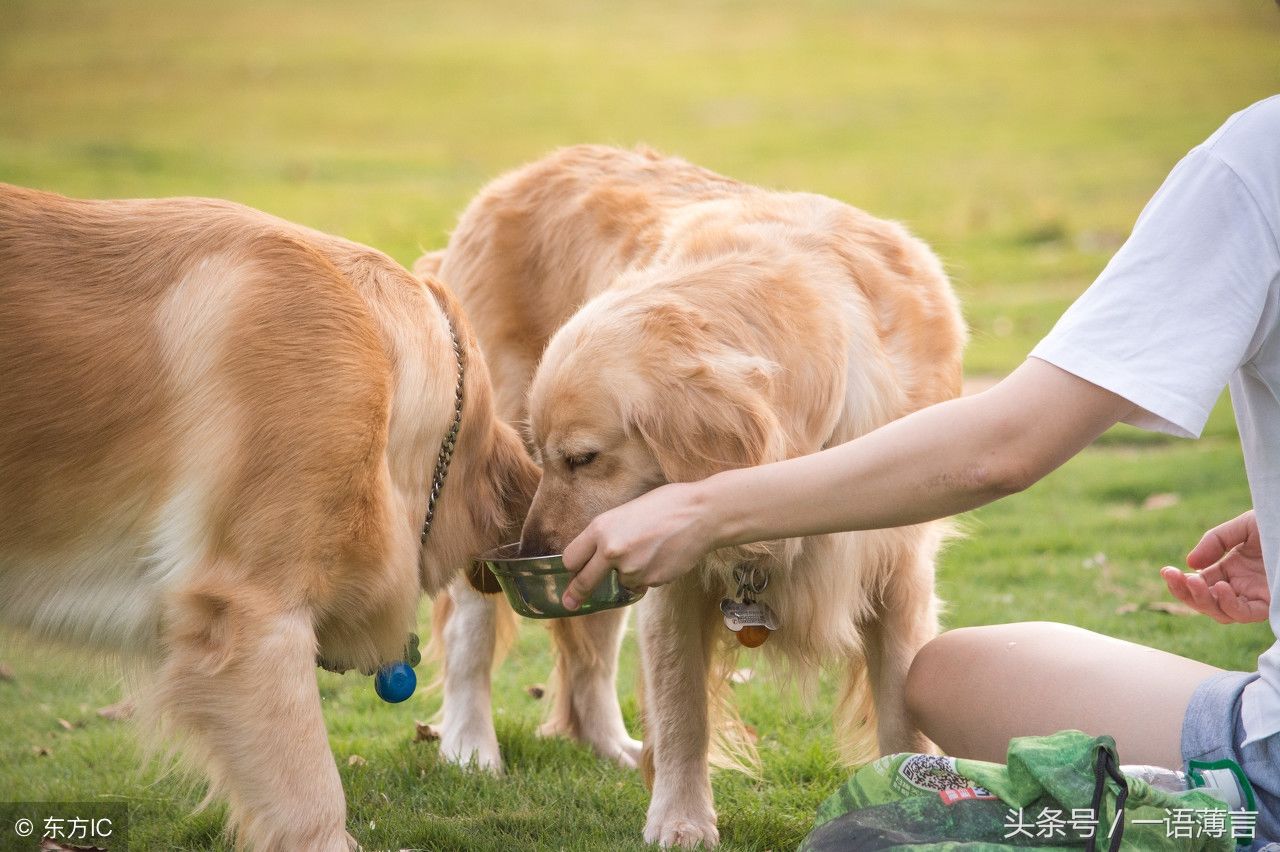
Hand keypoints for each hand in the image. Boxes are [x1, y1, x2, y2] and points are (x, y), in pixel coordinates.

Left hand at [560, 482, 714, 610]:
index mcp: (601, 528)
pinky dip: (648, 575)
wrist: (701, 514)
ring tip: (650, 549)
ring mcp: (631, 569)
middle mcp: (611, 551)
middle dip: (576, 594)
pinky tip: (662, 556)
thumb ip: (608, 535)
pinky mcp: (651, 581)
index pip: (571, 557)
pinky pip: (642, 583)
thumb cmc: (666, 506)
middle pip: (584, 581)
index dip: (571, 567)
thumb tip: (596, 556)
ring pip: (621, 582)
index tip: (571, 573)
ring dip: (629, 574)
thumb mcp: (626, 512)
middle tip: (570, 603)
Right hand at [1161, 510, 1269, 623]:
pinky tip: (1221, 588)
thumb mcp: (1243, 527)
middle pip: (1205, 603)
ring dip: (1203, 600)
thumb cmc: (1278, 525)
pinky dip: (1229, 605)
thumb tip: (1190, 563)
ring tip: (1195, 582)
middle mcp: (1240, 588)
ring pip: (1221, 612)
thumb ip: (1215, 541)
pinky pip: (1244, 613)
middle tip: (1175, 577)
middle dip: (1186, 593)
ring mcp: (1254, 597)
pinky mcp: (1270, 604)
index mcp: (1230, 570)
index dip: (1180, 582)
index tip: (1167, 571)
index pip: (1199, 584)